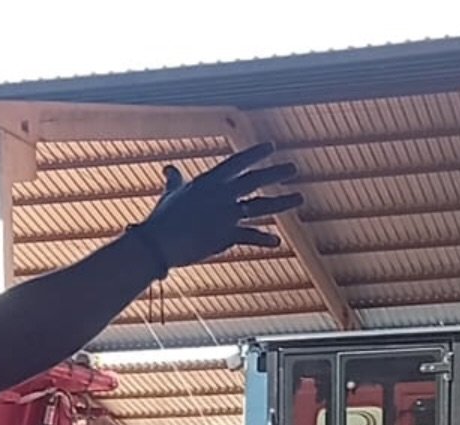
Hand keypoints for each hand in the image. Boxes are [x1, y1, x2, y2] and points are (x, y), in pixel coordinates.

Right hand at [134, 144, 301, 271]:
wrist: (160, 242)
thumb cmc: (162, 219)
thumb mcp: (171, 195)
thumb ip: (175, 181)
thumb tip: (168, 169)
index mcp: (209, 181)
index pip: (237, 162)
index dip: (255, 154)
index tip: (271, 147)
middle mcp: (223, 194)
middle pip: (255, 180)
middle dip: (276, 173)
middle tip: (293, 168)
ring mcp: (227, 214)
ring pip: (261, 206)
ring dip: (282, 201)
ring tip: (299, 197)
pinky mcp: (228, 235)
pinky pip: (251, 236)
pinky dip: (264, 240)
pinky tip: (276, 242)